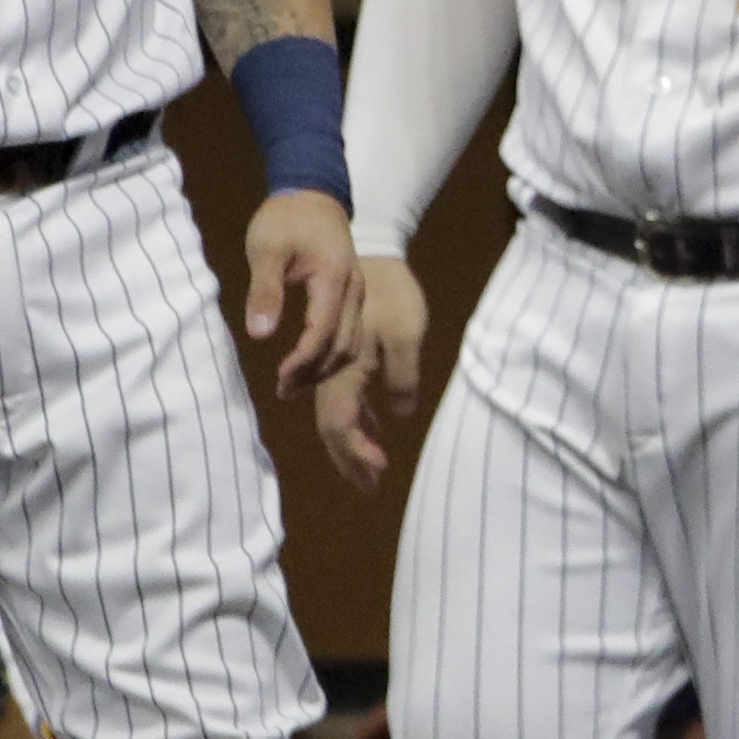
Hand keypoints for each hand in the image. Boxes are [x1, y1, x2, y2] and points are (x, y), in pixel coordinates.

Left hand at [239, 188, 362, 402]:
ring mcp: (356, 292)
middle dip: (315, 372)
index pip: (323, 331)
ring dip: (324, 368)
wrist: (312, 193)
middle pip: (343, 345)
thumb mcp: (266, 249)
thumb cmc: (286, 218)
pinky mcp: (351, 294)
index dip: (303, 359)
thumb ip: (264, 291)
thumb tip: (259, 335)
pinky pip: (349, 332)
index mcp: (333, 278)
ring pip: (350, 343)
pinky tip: (308, 363)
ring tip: (293, 384)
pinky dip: (331, 354)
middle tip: (284, 389)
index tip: (280, 377)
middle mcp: (353, 290)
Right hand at [312, 254, 428, 490]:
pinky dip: (360, 417)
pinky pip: (347, 395)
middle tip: (370, 488)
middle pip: (333, 426)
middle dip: (351, 459)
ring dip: (354, 443)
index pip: (341, 423)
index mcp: (345, 370)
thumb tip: (401, 416)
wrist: (373, 250)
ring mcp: (338, 363)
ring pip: (338, 413)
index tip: (378, 473)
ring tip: (371, 471)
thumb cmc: (391, 291)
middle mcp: (334, 372)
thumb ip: (402, 375)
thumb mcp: (405, 332)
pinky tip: (377, 426)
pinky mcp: (349, 353)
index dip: (356, 452)